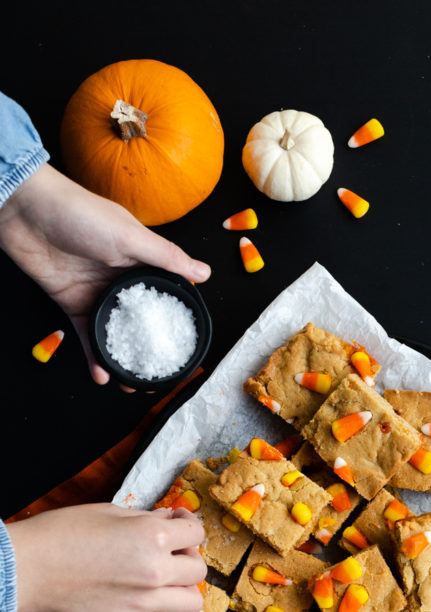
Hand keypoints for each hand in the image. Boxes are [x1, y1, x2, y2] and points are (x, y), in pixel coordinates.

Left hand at [0, 164, 210, 385]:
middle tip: (159, 373)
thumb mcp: (131, 236)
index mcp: (141, 259)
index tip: (184, 343)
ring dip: (122, 357)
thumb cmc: (80, 213)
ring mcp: (97, 293)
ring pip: (115, 332)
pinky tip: (101, 375)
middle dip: (149, 346)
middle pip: (141, 319)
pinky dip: (93, 356)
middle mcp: (121, 278)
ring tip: (130, 383)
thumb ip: (168, 258)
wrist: (26, 212)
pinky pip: (87, 335)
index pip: (166, 292)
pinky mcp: (73, 303)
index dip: (175, 318)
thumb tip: (204, 273)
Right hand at [6, 503, 206, 611]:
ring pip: (192, 602)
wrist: (28, 568)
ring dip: (182, 589)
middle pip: (199, 570)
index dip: (188, 525)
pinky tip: (149, 600)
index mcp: (153, 536)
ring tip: (164, 580)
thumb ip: (147, 519)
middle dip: (188, 557)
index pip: (197, 533)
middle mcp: (156, 571)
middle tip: (171, 552)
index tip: (178, 523)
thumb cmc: (62, 533)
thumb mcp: (110, 512)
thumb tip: (170, 520)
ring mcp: (144, 602)